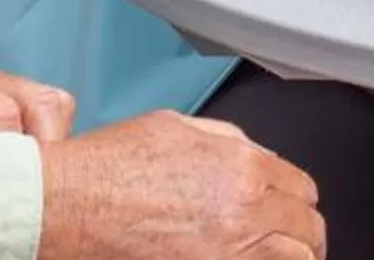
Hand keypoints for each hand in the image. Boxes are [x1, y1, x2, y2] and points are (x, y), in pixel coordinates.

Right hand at [39, 110, 324, 259]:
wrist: (65, 204)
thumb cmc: (105, 169)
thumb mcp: (172, 127)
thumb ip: (224, 140)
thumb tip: (253, 154)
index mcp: (239, 166)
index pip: (302, 188)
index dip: (297, 201)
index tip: (292, 212)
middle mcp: (244, 210)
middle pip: (307, 230)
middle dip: (301, 235)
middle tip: (290, 243)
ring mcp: (229, 253)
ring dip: (291, 257)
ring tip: (278, 257)